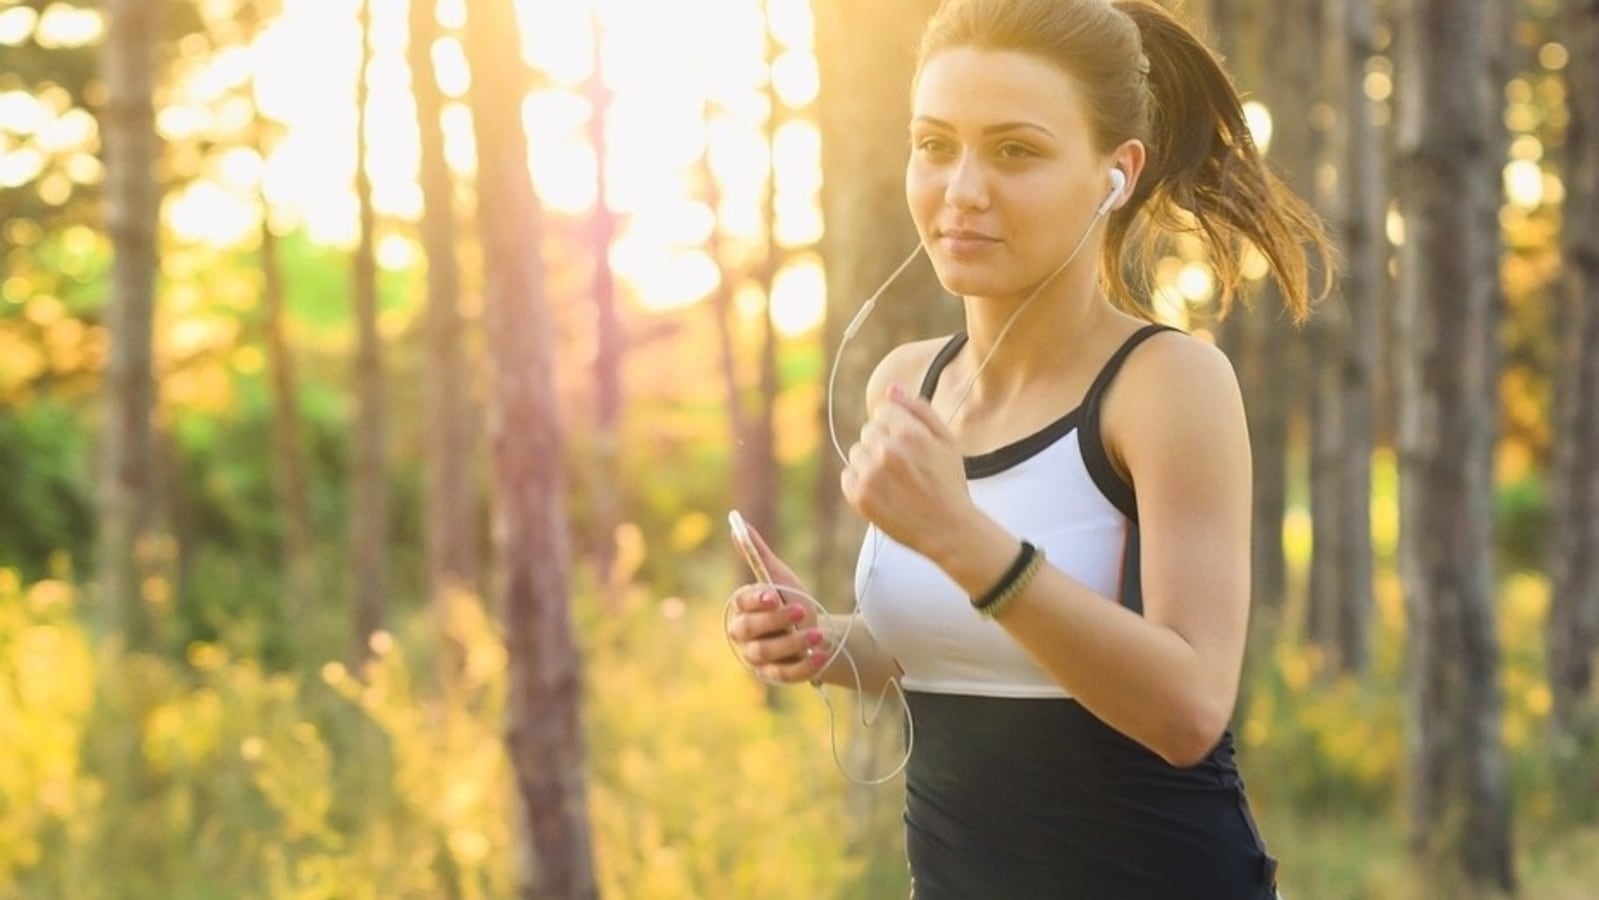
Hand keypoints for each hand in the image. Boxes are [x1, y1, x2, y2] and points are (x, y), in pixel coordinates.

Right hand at [725, 522, 829, 683]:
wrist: (816, 633)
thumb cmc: (791, 601)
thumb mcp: (779, 577)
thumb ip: (758, 554)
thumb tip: (738, 523)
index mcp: (741, 608)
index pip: (741, 604)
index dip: (756, 600)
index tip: (773, 594)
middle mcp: (743, 635)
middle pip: (748, 630)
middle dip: (775, 620)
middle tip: (801, 610)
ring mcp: (757, 658)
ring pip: (766, 653)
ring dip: (792, 643)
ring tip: (817, 635)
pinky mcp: (774, 676)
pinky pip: (784, 674)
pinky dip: (803, 666)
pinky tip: (821, 655)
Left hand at [841, 384, 977, 559]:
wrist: (948, 529)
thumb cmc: (949, 483)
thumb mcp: (946, 440)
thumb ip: (919, 410)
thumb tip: (892, 388)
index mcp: (909, 433)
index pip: (882, 411)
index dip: (896, 426)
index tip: (908, 444)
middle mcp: (886, 451)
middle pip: (868, 431)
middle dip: (883, 444)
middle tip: (905, 467)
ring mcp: (870, 475)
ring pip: (857, 452)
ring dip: (871, 463)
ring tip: (895, 481)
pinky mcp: (859, 496)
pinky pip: (848, 475)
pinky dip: (861, 482)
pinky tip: (883, 492)